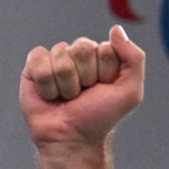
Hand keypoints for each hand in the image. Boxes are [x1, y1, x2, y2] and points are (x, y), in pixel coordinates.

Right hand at [20, 25, 144, 148]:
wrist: (71, 138)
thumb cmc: (100, 117)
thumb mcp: (130, 92)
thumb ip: (134, 58)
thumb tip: (115, 29)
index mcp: (103, 56)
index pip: (105, 49)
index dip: (105, 73)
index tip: (103, 90)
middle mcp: (80, 55)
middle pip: (82, 47)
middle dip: (84, 77)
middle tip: (84, 95)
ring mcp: (57, 59)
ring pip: (61, 55)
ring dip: (66, 85)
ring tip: (67, 98)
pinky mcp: (34, 67)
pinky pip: (39, 58)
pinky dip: (46, 83)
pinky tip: (50, 95)